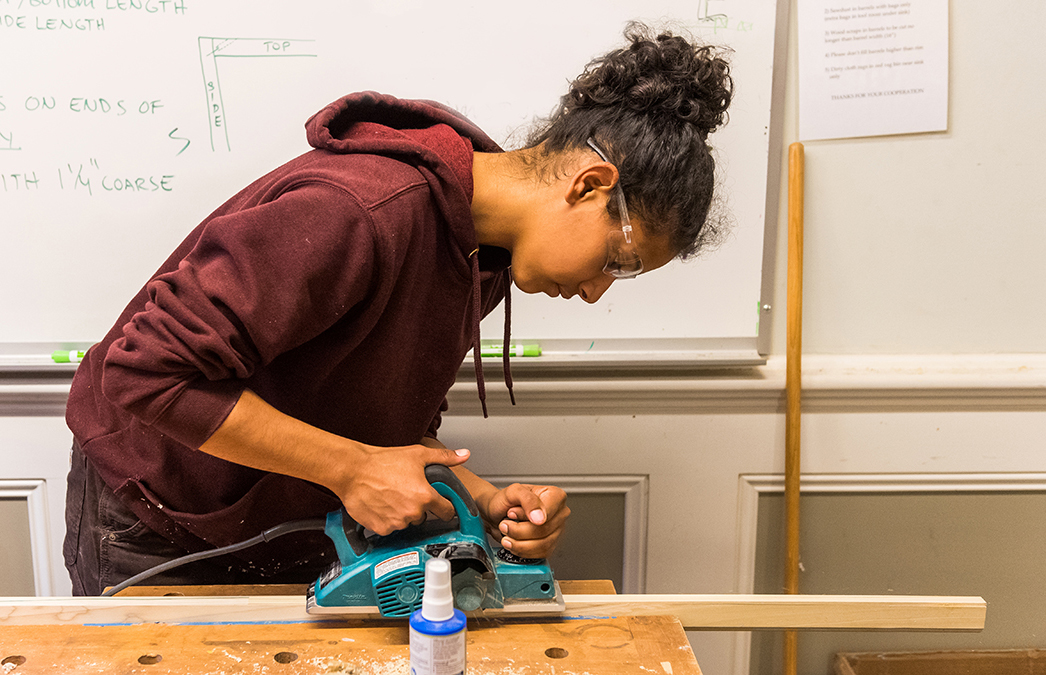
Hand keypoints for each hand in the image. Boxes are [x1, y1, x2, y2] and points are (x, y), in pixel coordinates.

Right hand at [335, 443, 470, 535]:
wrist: (353, 470)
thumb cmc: (382, 461)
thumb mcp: (417, 454)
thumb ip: (444, 457)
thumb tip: (464, 455)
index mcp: (425, 496)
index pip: (447, 511)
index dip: (444, 506)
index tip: (440, 504)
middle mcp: (412, 512)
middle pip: (424, 516)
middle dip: (418, 506)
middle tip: (406, 491)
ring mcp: (396, 522)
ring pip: (406, 522)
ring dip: (402, 513)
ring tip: (391, 496)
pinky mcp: (381, 528)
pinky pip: (390, 528)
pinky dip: (387, 519)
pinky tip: (382, 505)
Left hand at [485, 483, 568, 558]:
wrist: (497, 514)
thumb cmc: (506, 501)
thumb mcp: (513, 492)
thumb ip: (528, 499)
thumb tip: (540, 517)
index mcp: (555, 496)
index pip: (548, 512)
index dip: (527, 516)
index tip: (512, 514)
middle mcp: (559, 513)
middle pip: (544, 530)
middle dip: (518, 531)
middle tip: (504, 524)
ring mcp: (556, 531)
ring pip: (542, 545)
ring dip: (519, 543)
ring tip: (506, 536)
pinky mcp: (550, 545)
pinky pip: (540, 554)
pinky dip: (523, 551)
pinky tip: (514, 543)